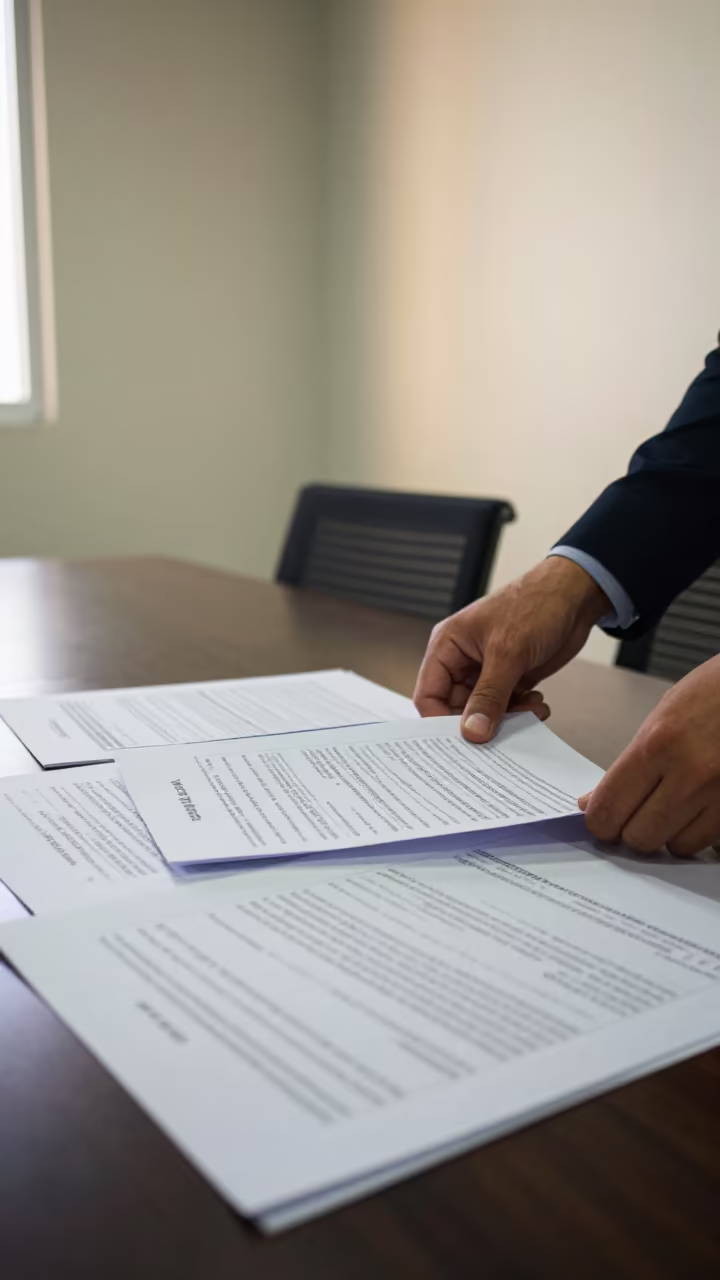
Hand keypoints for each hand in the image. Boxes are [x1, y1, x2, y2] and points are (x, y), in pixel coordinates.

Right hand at [413, 557, 610, 740]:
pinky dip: (521, 712)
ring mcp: (487, 670)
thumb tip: (472, 733)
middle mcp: (462, 661)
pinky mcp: (510, 677)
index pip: (428, 695)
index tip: (463, 741)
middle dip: (480, 722)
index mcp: (447, 647)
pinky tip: (537, 703)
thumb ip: (489, 696)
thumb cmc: (534, 605)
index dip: (439, 721)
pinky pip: (506, 707)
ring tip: (530, 711)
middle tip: (502, 733)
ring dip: (506, 719)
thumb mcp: (507, 653)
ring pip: (483, 711)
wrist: (575, 595)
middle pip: (456, 708)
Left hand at [579, 654, 719, 855]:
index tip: (602, 819)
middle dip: (632, 829)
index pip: (609, 809)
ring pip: (676, 846)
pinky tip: (698, 808)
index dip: (600, 821)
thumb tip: (592, 803)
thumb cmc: (712, 695)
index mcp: (658, 744)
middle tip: (636, 812)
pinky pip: (707, 842)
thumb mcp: (659, 720)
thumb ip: (626, 766)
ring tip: (674, 804)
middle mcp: (691, 773)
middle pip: (639, 836)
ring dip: (669, 833)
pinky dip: (698, 832)